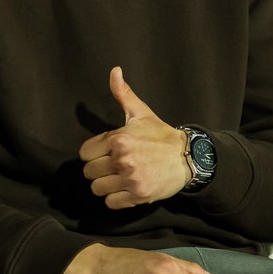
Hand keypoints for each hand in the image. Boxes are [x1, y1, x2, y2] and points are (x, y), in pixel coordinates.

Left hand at [79, 67, 191, 208]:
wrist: (188, 157)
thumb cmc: (160, 135)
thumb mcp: (140, 112)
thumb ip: (123, 93)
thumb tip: (114, 70)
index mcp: (119, 138)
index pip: (85, 153)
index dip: (94, 153)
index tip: (106, 153)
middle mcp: (123, 158)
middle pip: (89, 172)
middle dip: (98, 170)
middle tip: (113, 167)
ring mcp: (131, 178)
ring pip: (97, 189)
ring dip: (106, 186)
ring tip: (119, 179)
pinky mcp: (138, 195)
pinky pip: (111, 203)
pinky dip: (116, 199)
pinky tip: (126, 190)